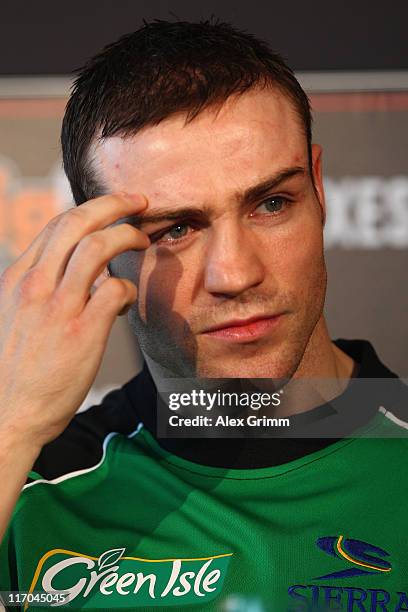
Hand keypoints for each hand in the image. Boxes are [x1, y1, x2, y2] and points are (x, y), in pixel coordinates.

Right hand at [0, 193, 149, 450]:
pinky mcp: (81, 331)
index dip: (90, 210)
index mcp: (17, 278)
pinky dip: (126, 288)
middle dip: (113, 204)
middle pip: (76, 222)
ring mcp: (56, 307)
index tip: (113, 208)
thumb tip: (77, 272)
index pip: (56, 226)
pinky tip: (124, 303)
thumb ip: (39, 289)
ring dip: (126, 236)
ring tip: (142, 240)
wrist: (8, 414)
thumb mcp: (14, 316)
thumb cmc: (16, 368)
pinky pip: (114, 290)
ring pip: (97, 247)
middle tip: (138, 201)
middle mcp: (34, 285)